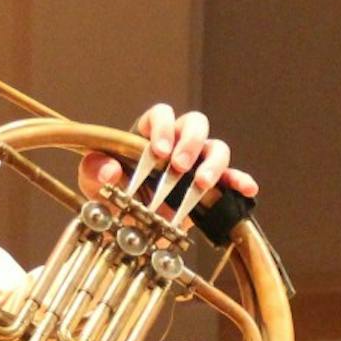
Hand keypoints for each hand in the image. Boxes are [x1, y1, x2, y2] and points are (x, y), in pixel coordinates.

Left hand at [78, 103, 259, 204]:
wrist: (130, 226)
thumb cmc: (113, 195)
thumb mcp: (95, 185)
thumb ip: (95, 172)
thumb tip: (108, 169)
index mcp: (151, 133)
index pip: (162, 114)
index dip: (163, 127)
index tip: (158, 151)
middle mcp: (179, 142)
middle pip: (195, 123)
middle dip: (190, 143)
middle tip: (179, 167)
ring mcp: (199, 163)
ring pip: (217, 147)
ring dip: (212, 163)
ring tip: (202, 184)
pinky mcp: (213, 186)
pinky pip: (232, 178)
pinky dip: (240, 181)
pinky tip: (246, 189)